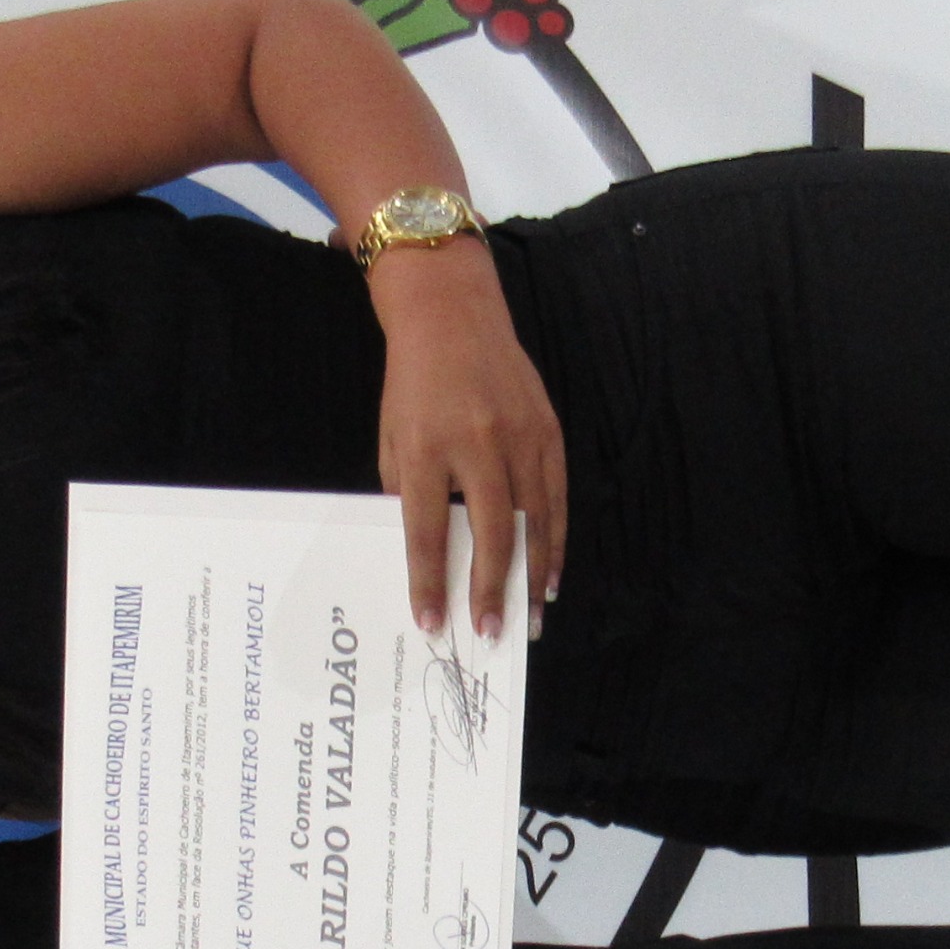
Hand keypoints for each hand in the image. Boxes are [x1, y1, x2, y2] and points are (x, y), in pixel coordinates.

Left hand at [370, 244, 566, 642]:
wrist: (452, 314)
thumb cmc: (413, 383)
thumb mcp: (393, 438)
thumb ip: (407, 495)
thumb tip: (429, 560)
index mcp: (427, 447)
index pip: (428, 531)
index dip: (430, 583)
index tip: (431, 623)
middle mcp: (478, 443)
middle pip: (491, 534)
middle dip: (492, 592)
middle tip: (489, 634)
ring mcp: (520, 436)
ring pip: (533, 522)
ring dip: (532, 576)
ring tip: (529, 620)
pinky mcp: (548, 430)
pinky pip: (555, 498)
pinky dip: (555, 541)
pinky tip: (550, 574)